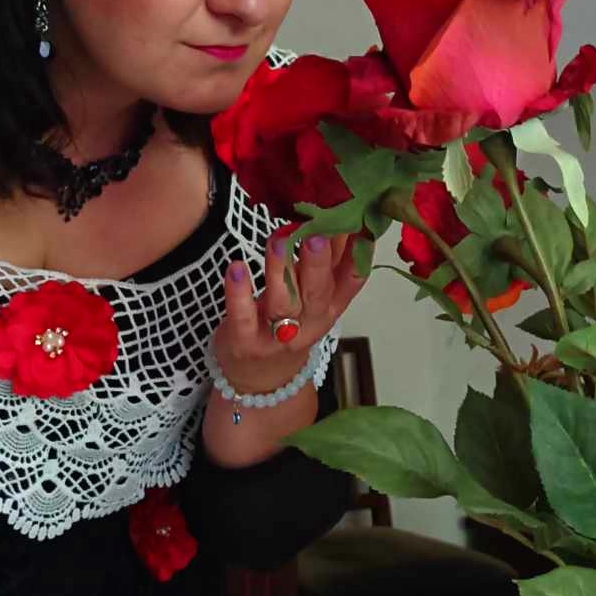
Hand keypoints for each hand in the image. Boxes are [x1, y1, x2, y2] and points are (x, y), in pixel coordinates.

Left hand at [215, 231, 366, 392]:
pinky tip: (236, 268)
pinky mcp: (245, 341)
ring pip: (283, 302)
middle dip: (318, 263)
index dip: (359, 255)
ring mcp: (277, 335)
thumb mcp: (314, 297)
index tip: (359, 224)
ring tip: (277, 239)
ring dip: (280, 269)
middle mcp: (308, 322)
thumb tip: (345, 215)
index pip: (351, 281)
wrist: (259, 381)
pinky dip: (239, 293)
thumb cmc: (288, 325)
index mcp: (330, 307)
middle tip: (317, 235)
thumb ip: (328, 261)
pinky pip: (243, 316)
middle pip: (317, 292)